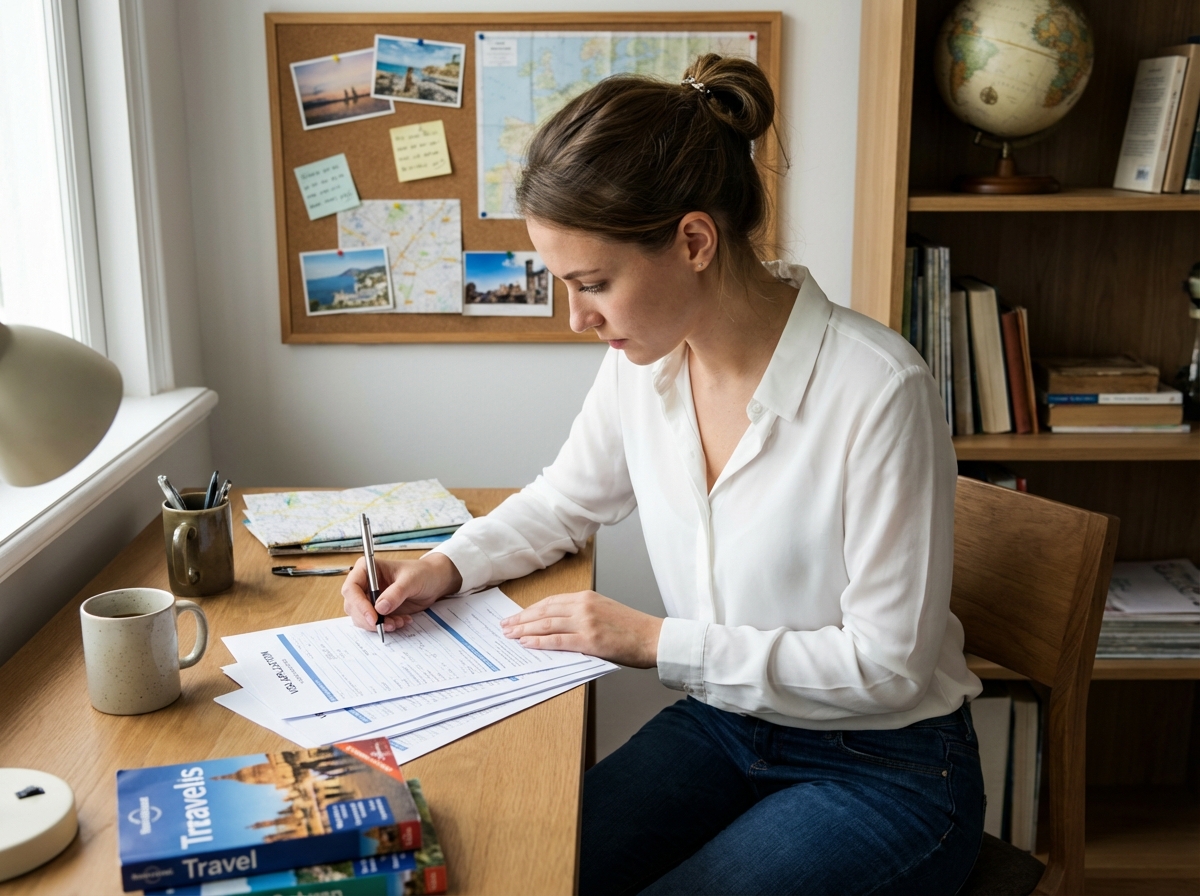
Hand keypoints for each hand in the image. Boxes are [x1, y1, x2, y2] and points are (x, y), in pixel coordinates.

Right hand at [341, 553, 462, 632]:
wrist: (434, 582)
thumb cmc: (422, 573)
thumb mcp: (411, 580)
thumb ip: (396, 593)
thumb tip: (379, 608)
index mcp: (366, 568)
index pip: (352, 588)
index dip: (359, 604)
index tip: (373, 617)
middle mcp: (364, 584)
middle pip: (353, 606)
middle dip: (369, 619)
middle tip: (387, 625)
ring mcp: (370, 598)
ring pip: (362, 617)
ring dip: (378, 625)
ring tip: (399, 622)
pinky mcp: (378, 610)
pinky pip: (374, 623)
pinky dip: (386, 626)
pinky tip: (402, 621)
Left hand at [500, 590, 662, 667]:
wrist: (653, 637)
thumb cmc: (632, 628)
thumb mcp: (604, 611)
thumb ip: (581, 615)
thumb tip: (556, 627)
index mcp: (587, 597)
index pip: (550, 602)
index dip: (530, 610)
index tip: (516, 616)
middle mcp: (583, 606)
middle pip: (544, 612)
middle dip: (521, 620)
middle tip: (505, 626)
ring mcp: (586, 622)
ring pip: (546, 625)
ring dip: (524, 630)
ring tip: (510, 635)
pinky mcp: (590, 640)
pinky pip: (558, 640)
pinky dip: (540, 642)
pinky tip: (527, 643)